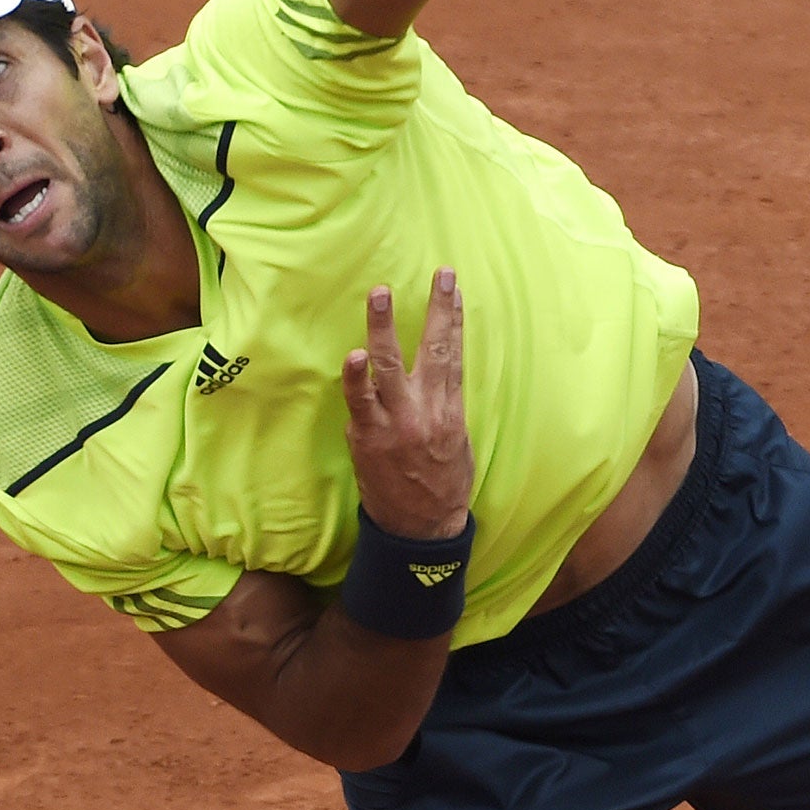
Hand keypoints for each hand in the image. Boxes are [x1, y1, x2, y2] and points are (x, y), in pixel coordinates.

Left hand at [341, 268, 472, 540]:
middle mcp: (426, 412)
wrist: (421, 531)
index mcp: (450, 411)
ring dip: (383, 329)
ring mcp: (396, 424)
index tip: (450, 284)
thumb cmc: (441, 485)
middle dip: (433, 311)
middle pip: (430, 352)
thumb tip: (428, 374)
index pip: (452, 354)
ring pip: (389, 369)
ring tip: (379, 295)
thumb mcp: (457, 441)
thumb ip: (441, 405)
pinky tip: (353, 356)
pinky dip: (356, 379)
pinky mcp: (369, 438)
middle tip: (433, 277)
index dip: (452, 317)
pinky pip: (360, 403)